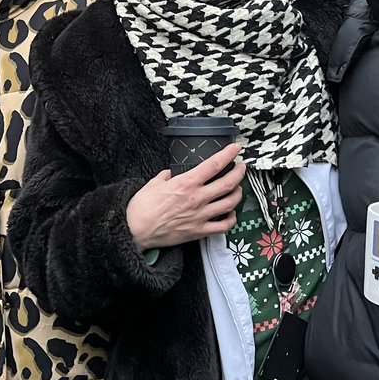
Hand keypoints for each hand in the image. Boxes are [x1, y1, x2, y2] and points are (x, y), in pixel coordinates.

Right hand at [125, 143, 243, 252]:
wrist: (136, 230)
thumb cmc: (142, 207)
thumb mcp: (153, 183)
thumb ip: (166, 177)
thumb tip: (170, 175)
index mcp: (186, 183)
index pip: (214, 164)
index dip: (228, 154)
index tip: (236, 148)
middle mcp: (197, 198)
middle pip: (228, 183)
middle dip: (239, 173)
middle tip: (242, 167)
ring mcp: (200, 216)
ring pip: (230, 203)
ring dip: (238, 194)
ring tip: (238, 188)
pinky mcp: (199, 231)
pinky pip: (223, 226)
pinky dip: (231, 219)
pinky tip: (230, 213)